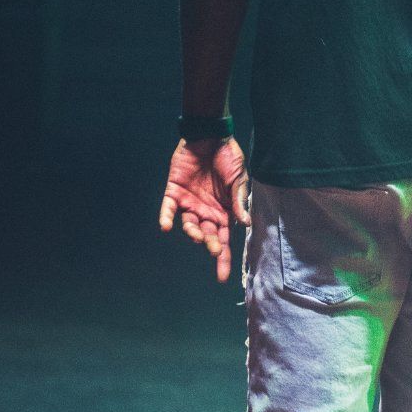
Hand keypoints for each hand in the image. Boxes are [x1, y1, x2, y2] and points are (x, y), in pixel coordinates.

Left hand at [159, 135, 250, 282]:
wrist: (210, 134)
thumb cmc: (228, 156)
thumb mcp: (239, 179)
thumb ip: (240, 201)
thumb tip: (246, 224)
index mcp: (223, 212)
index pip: (224, 240)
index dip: (223, 258)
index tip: (222, 277)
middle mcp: (206, 211)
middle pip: (207, 235)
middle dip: (210, 244)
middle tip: (213, 249)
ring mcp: (189, 202)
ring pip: (189, 225)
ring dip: (192, 232)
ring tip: (196, 233)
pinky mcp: (174, 191)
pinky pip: (167, 208)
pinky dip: (166, 217)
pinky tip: (165, 226)